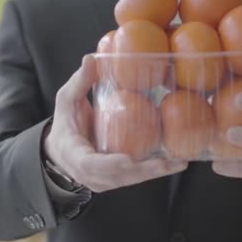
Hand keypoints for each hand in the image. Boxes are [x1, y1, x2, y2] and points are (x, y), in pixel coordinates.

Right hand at [45, 55, 187, 192]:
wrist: (61, 151)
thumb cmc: (65, 125)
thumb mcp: (67, 101)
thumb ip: (79, 83)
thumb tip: (92, 59)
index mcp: (75, 157)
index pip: (91, 165)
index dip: (110, 164)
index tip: (128, 160)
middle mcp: (91, 176)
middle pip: (120, 177)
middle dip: (146, 171)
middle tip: (171, 162)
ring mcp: (104, 182)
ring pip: (131, 180)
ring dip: (156, 173)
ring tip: (180, 163)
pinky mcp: (115, 181)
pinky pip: (135, 178)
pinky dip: (153, 171)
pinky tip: (175, 162)